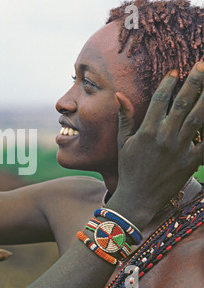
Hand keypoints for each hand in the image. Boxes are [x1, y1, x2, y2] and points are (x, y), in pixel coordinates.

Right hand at [111, 62, 202, 228]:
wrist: (139, 197)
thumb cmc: (128, 168)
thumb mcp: (122, 143)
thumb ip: (124, 117)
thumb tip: (119, 95)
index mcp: (147, 131)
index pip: (160, 100)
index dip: (168, 84)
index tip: (175, 71)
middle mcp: (166, 136)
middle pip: (184, 102)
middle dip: (195, 81)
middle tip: (202, 64)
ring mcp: (181, 148)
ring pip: (199, 117)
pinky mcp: (193, 160)